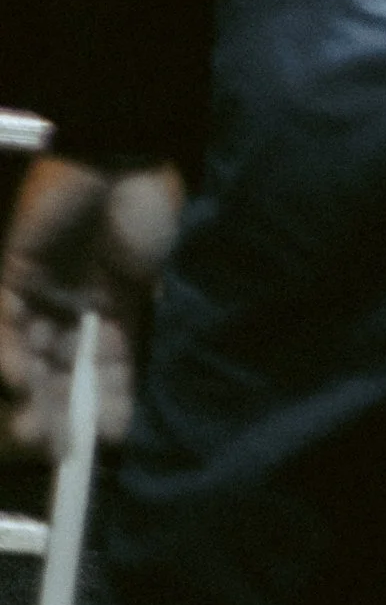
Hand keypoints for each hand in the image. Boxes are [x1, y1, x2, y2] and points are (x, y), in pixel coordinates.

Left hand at [0, 152, 184, 460]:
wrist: (127, 152)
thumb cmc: (151, 210)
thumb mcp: (150, 286)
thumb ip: (130, 345)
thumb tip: (123, 417)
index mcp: (107, 314)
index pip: (98, 377)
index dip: (99, 413)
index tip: (103, 447)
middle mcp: (67, 311)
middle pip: (52, 379)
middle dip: (53, 419)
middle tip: (55, 452)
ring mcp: (38, 294)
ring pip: (24, 362)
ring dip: (27, 402)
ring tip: (36, 434)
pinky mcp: (12, 274)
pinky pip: (3, 325)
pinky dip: (7, 358)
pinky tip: (21, 382)